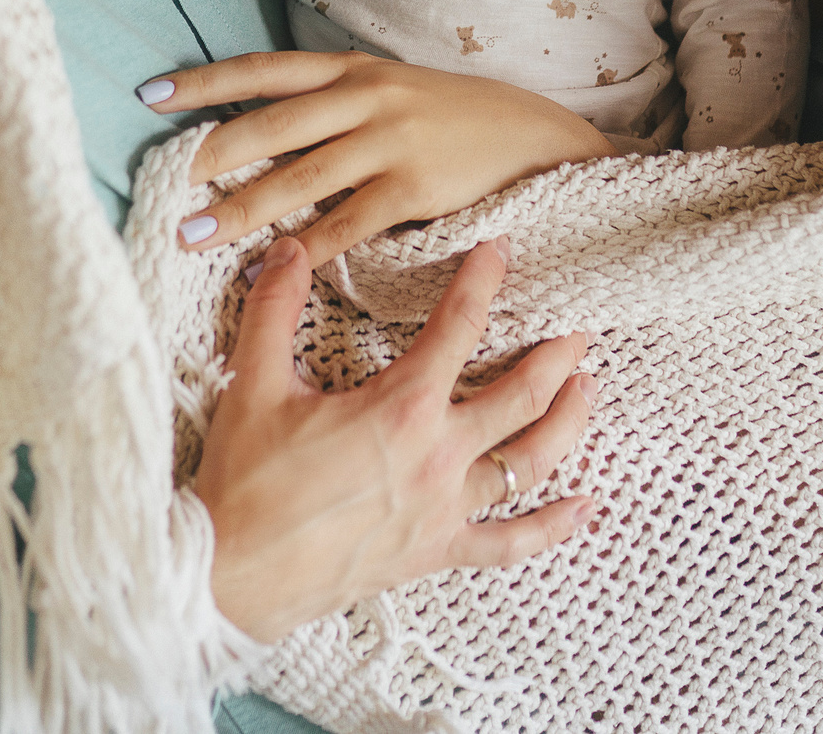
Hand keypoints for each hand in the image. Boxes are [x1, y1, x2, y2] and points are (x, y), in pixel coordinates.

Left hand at [143, 51, 609, 270]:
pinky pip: (345, 224)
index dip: (205, 79)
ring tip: (193, 235)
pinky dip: (303, 249)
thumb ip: (333, 102)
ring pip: (299, 178)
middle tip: (165, 184)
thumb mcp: (392, 90)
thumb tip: (258, 128)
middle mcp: (367, 97)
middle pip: (272, 124)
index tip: (151, 93)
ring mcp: (390, 142)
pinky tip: (269, 267)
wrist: (538, 138)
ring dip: (241, 210)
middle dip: (213, 155)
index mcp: (354, 69)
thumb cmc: (453, 118)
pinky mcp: (414, 190)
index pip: (264, 68)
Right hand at [192, 234, 596, 641]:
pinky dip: (552, 526)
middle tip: (580, 329)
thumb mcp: (255, 383)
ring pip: (530, 462)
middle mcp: (438, 456)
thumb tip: (289, 250)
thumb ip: (275, 308)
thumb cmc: (245, 481)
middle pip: (520, 395)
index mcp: (402, 407)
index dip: (482, 283)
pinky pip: (509, 543)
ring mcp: (445, 509)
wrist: (234, 573)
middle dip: (555, 356)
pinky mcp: (436, 553)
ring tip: (588, 391)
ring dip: (566, 423)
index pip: (459, 327)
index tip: (499, 253)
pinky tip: (585, 509)